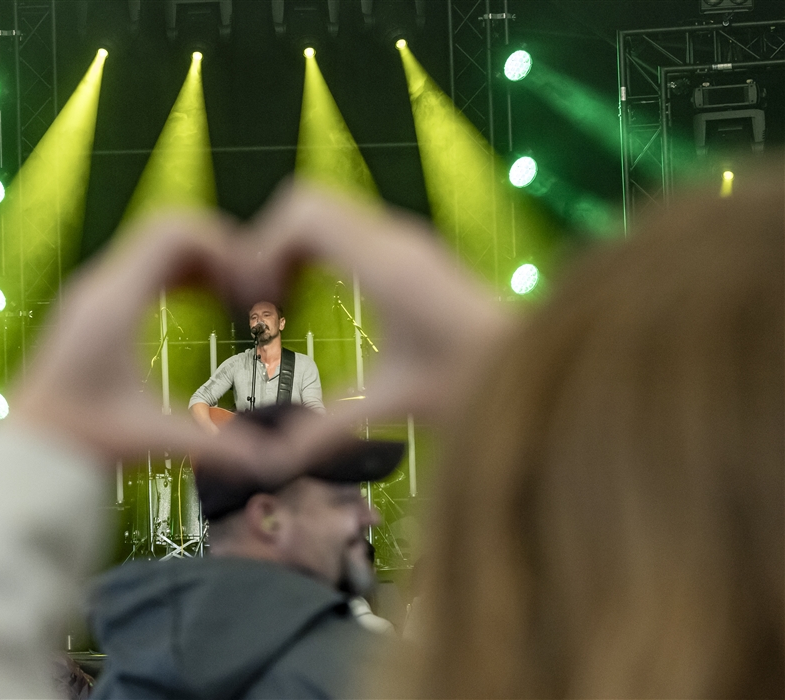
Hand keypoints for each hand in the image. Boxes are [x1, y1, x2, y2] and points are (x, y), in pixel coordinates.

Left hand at [11, 212, 248, 463]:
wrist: (24, 450)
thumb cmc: (81, 442)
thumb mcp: (151, 437)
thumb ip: (214, 443)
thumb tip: (273, 459)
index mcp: (115, 303)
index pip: (175, 233)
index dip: (222, 245)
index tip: (251, 284)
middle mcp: (102, 286)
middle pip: (169, 228)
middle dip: (217, 248)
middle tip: (251, 286)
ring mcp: (95, 292)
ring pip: (156, 244)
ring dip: (200, 258)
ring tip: (236, 294)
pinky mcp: (94, 306)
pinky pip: (145, 266)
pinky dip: (180, 272)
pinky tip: (206, 301)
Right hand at [229, 184, 511, 467]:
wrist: (534, 368)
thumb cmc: (471, 386)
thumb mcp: (392, 403)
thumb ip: (326, 427)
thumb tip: (268, 462)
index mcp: (386, 265)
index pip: (303, 214)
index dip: (262, 248)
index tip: (256, 303)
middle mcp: (394, 237)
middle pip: (305, 201)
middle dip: (268, 243)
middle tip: (262, 302)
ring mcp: (404, 237)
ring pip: (324, 209)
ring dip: (291, 245)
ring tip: (282, 302)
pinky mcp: (410, 247)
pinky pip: (344, 226)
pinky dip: (315, 249)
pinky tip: (315, 297)